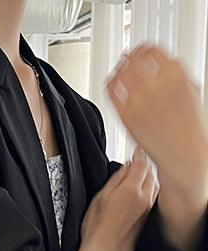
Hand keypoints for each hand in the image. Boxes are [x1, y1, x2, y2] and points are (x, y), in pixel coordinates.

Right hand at [66, 148, 157, 250]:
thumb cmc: (96, 231)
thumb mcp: (99, 199)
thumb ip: (114, 180)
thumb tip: (124, 169)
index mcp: (131, 189)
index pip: (140, 164)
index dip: (138, 154)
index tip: (136, 150)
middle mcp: (144, 197)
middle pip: (150, 173)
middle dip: (144, 165)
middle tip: (137, 159)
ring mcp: (148, 208)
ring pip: (154, 185)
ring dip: (148, 177)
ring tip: (139, 174)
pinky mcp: (147, 218)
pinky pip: (152, 197)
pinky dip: (148, 190)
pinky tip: (139, 192)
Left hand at [106, 44, 207, 204]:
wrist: (182, 152)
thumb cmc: (188, 125)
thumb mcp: (191, 89)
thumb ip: (176, 73)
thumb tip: (161, 61)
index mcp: (176, 76)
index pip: (152, 50)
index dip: (143, 48)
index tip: (140, 49)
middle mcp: (157, 86)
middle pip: (133, 60)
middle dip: (129, 57)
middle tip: (126, 57)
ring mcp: (140, 101)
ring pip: (120, 74)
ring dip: (118, 69)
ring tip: (118, 69)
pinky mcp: (126, 116)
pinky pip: (111, 93)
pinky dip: (109, 84)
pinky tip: (110, 83)